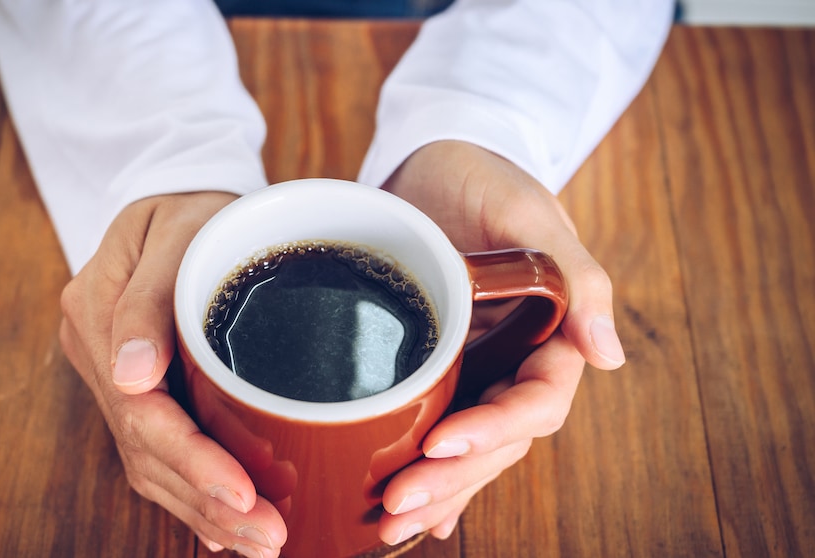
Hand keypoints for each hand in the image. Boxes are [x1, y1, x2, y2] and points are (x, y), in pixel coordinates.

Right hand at [59, 192, 286, 556]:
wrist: (182, 190)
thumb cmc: (192, 204)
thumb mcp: (177, 230)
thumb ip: (148, 300)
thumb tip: (132, 377)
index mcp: (97, 313)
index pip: (141, 410)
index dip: (193, 461)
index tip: (245, 494)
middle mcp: (100, 354)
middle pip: (147, 450)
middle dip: (208, 502)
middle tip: (270, 538)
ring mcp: (116, 372)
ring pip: (152, 462)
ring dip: (204, 510)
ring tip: (259, 542)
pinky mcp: (141, 384)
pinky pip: (159, 449)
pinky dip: (193, 491)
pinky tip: (225, 524)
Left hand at [375, 140, 625, 543]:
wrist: (436, 164)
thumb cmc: (485, 177)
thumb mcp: (528, 210)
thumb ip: (575, 276)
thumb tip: (609, 355)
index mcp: (553, 332)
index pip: (536, 400)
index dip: (493, 429)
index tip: (441, 443)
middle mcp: (518, 361)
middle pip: (499, 439)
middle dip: (454, 477)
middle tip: (398, 503)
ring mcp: (480, 370)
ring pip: (469, 447)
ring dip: (437, 489)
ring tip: (389, 524)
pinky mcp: (439, 369)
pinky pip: (440, 428)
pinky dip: (431, 474)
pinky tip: (410, 515)